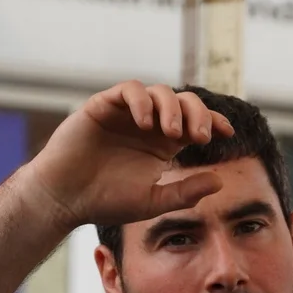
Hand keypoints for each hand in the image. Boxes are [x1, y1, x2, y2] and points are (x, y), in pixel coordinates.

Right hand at [26, 81, 234, 228]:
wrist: (65, 199)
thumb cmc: (105, 202)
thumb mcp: (152, 201)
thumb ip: (185, 192)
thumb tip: (221, 180)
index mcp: (163, 144)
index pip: (195, 123)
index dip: (214, 122)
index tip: (227, 133)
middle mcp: (147, 124)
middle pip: (182, 102)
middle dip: (197, 113)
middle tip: (200, 136)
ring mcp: (126, 113)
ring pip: (158, 92)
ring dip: (171, 108)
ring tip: (170, 133)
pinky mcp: (104, 106)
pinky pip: (129, 90)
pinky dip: (142, 101)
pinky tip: (146, 122)